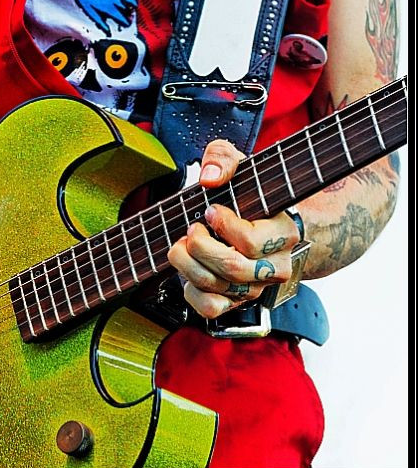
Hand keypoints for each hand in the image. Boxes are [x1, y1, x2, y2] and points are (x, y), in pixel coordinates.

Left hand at [167, 139, 301, 319]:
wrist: (263, 222)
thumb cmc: (251, 193)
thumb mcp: (241, 165)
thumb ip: (224, 159)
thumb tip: (210, 178)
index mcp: (285, 234)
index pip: (250, 241)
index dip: (222, 224)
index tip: (210, 210)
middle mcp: (275, 267)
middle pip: (231, 267)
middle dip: (199, 245)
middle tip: (192, 227)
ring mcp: (256, 288)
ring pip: (217, 287)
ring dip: (187, 264)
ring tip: (183, 244)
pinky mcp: (237, 303)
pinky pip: (210, 308)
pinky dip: (191, 290)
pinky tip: (189, 269)